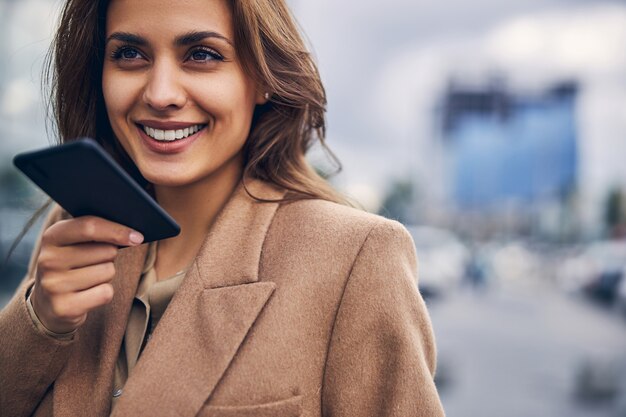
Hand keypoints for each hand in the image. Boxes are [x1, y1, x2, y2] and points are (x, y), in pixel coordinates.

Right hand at [30, 216, 143, 333]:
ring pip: (108, 271)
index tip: (137, 237)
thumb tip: (134, 236)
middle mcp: (49, 260)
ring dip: (107, 275)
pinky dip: (104, 293)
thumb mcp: (75, 243)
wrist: (48, 305)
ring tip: (88, 279)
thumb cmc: (73, 265)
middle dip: (109, 256)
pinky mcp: (64, 308)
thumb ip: (96, 232)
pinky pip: (105, 293)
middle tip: (93, 263)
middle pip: (106, 251)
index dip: (117, 230)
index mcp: (52, 236)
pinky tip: (88, 295)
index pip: (89, 226)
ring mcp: (54, 285)